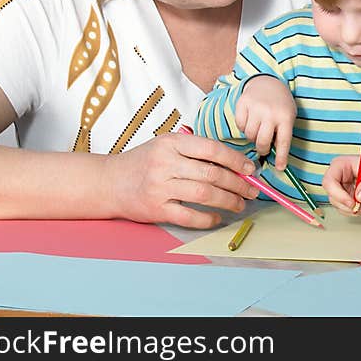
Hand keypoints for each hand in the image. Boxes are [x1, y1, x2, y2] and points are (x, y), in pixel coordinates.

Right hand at [104, 131, 259, 228]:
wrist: (109, 182)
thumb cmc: (144, 162)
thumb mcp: (166, 145)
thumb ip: (195, 150)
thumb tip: (234, 162)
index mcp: (172, 143)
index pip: (212, 149)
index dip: (236, 160)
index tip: (250, 168)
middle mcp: (166, 163)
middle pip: (212, 173)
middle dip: (238, 184)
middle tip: (251, 190)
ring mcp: (160, 187)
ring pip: (204, 194)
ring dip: (228, 201)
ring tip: (239, 204)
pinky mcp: (156, 209)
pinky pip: (189, 216)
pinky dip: (207, 218)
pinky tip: (217, 217)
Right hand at [234, 75, 295, 168]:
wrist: (268, 82)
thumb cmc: (280, 104)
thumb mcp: (288, 116)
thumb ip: (282, 134)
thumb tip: (277, 160)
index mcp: (286, 117)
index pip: (283, 142)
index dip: (281, 157)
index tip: (280, 168)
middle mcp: (270, 112)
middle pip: (263, 142)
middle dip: (263, 149)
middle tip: (264, 147)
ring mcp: (256, 107)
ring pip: (250, 135)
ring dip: (253, 136)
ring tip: (258, 129)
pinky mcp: (243, 103)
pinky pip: (240, 125)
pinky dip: (244, 126)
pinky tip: (250, 120)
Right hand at [322, 154, 360, 215]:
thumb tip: (359, 197)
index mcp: (341, 165)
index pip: (329, 182)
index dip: (338, 195)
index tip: (353, 203)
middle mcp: (340, 179)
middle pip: (334, 199)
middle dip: (354, 206)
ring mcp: (346, 191)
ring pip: (345, 208)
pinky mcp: (353, 201)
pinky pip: (354, 212)